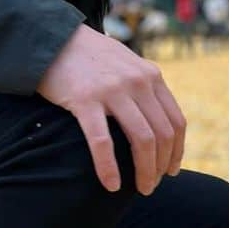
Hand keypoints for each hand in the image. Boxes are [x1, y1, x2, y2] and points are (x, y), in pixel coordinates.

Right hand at [37, 24, 185, 194]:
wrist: (51, 38)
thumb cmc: (89, 57)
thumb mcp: (126, 64)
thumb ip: (143, 87)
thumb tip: (157, 120)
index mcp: (151, 76)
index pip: (176, 121)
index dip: (176, 150)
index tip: (171, 170)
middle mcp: (138, 82)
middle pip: (162, 134)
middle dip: (161, 166)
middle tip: (152, 186)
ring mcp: (113, 90)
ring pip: (142, 140)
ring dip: (144, 171)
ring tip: (140, 189)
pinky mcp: (85, 100)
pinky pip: (103, 142)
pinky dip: (109, 168)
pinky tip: (112, 185)